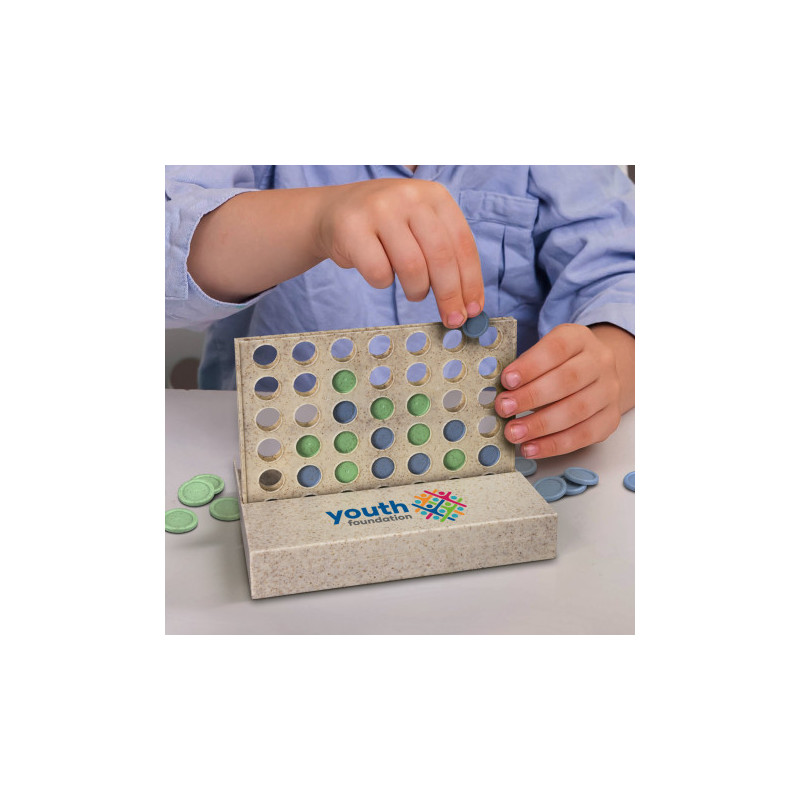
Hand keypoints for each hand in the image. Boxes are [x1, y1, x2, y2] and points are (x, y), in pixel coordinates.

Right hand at [315, 179, 483, 326]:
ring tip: (415, 291)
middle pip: (440, 256)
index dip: (471, 281)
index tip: (473, 309)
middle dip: (449, 295)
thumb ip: (446, 255)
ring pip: (412, 267)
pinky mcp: (352, 228)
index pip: (462, 243)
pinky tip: (381, 273)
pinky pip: (379, 272)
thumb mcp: (420, 226)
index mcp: (435, 195)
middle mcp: (409, 196)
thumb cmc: (386, 228)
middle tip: (452, 319)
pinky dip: (384, 282)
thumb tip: (469, 303)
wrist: (334, 212)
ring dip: (417, 290)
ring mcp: (379, 209)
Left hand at [495, 323, 634, 458]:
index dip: (531, 366)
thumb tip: (499, 393)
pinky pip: (584, 435)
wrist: (597, 375)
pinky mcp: (610, 418)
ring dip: (540, 425)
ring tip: (514, 433)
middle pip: (568, 380)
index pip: (557, 349)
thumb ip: (524, 368)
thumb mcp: (543, 353)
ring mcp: (609, 391)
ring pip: (577, 410)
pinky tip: (531, 448)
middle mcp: (600, 362)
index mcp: (579, 338)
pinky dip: (554, 445)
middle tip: (504, 409)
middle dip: (531, 396)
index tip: (506, 381)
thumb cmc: (559, 365)